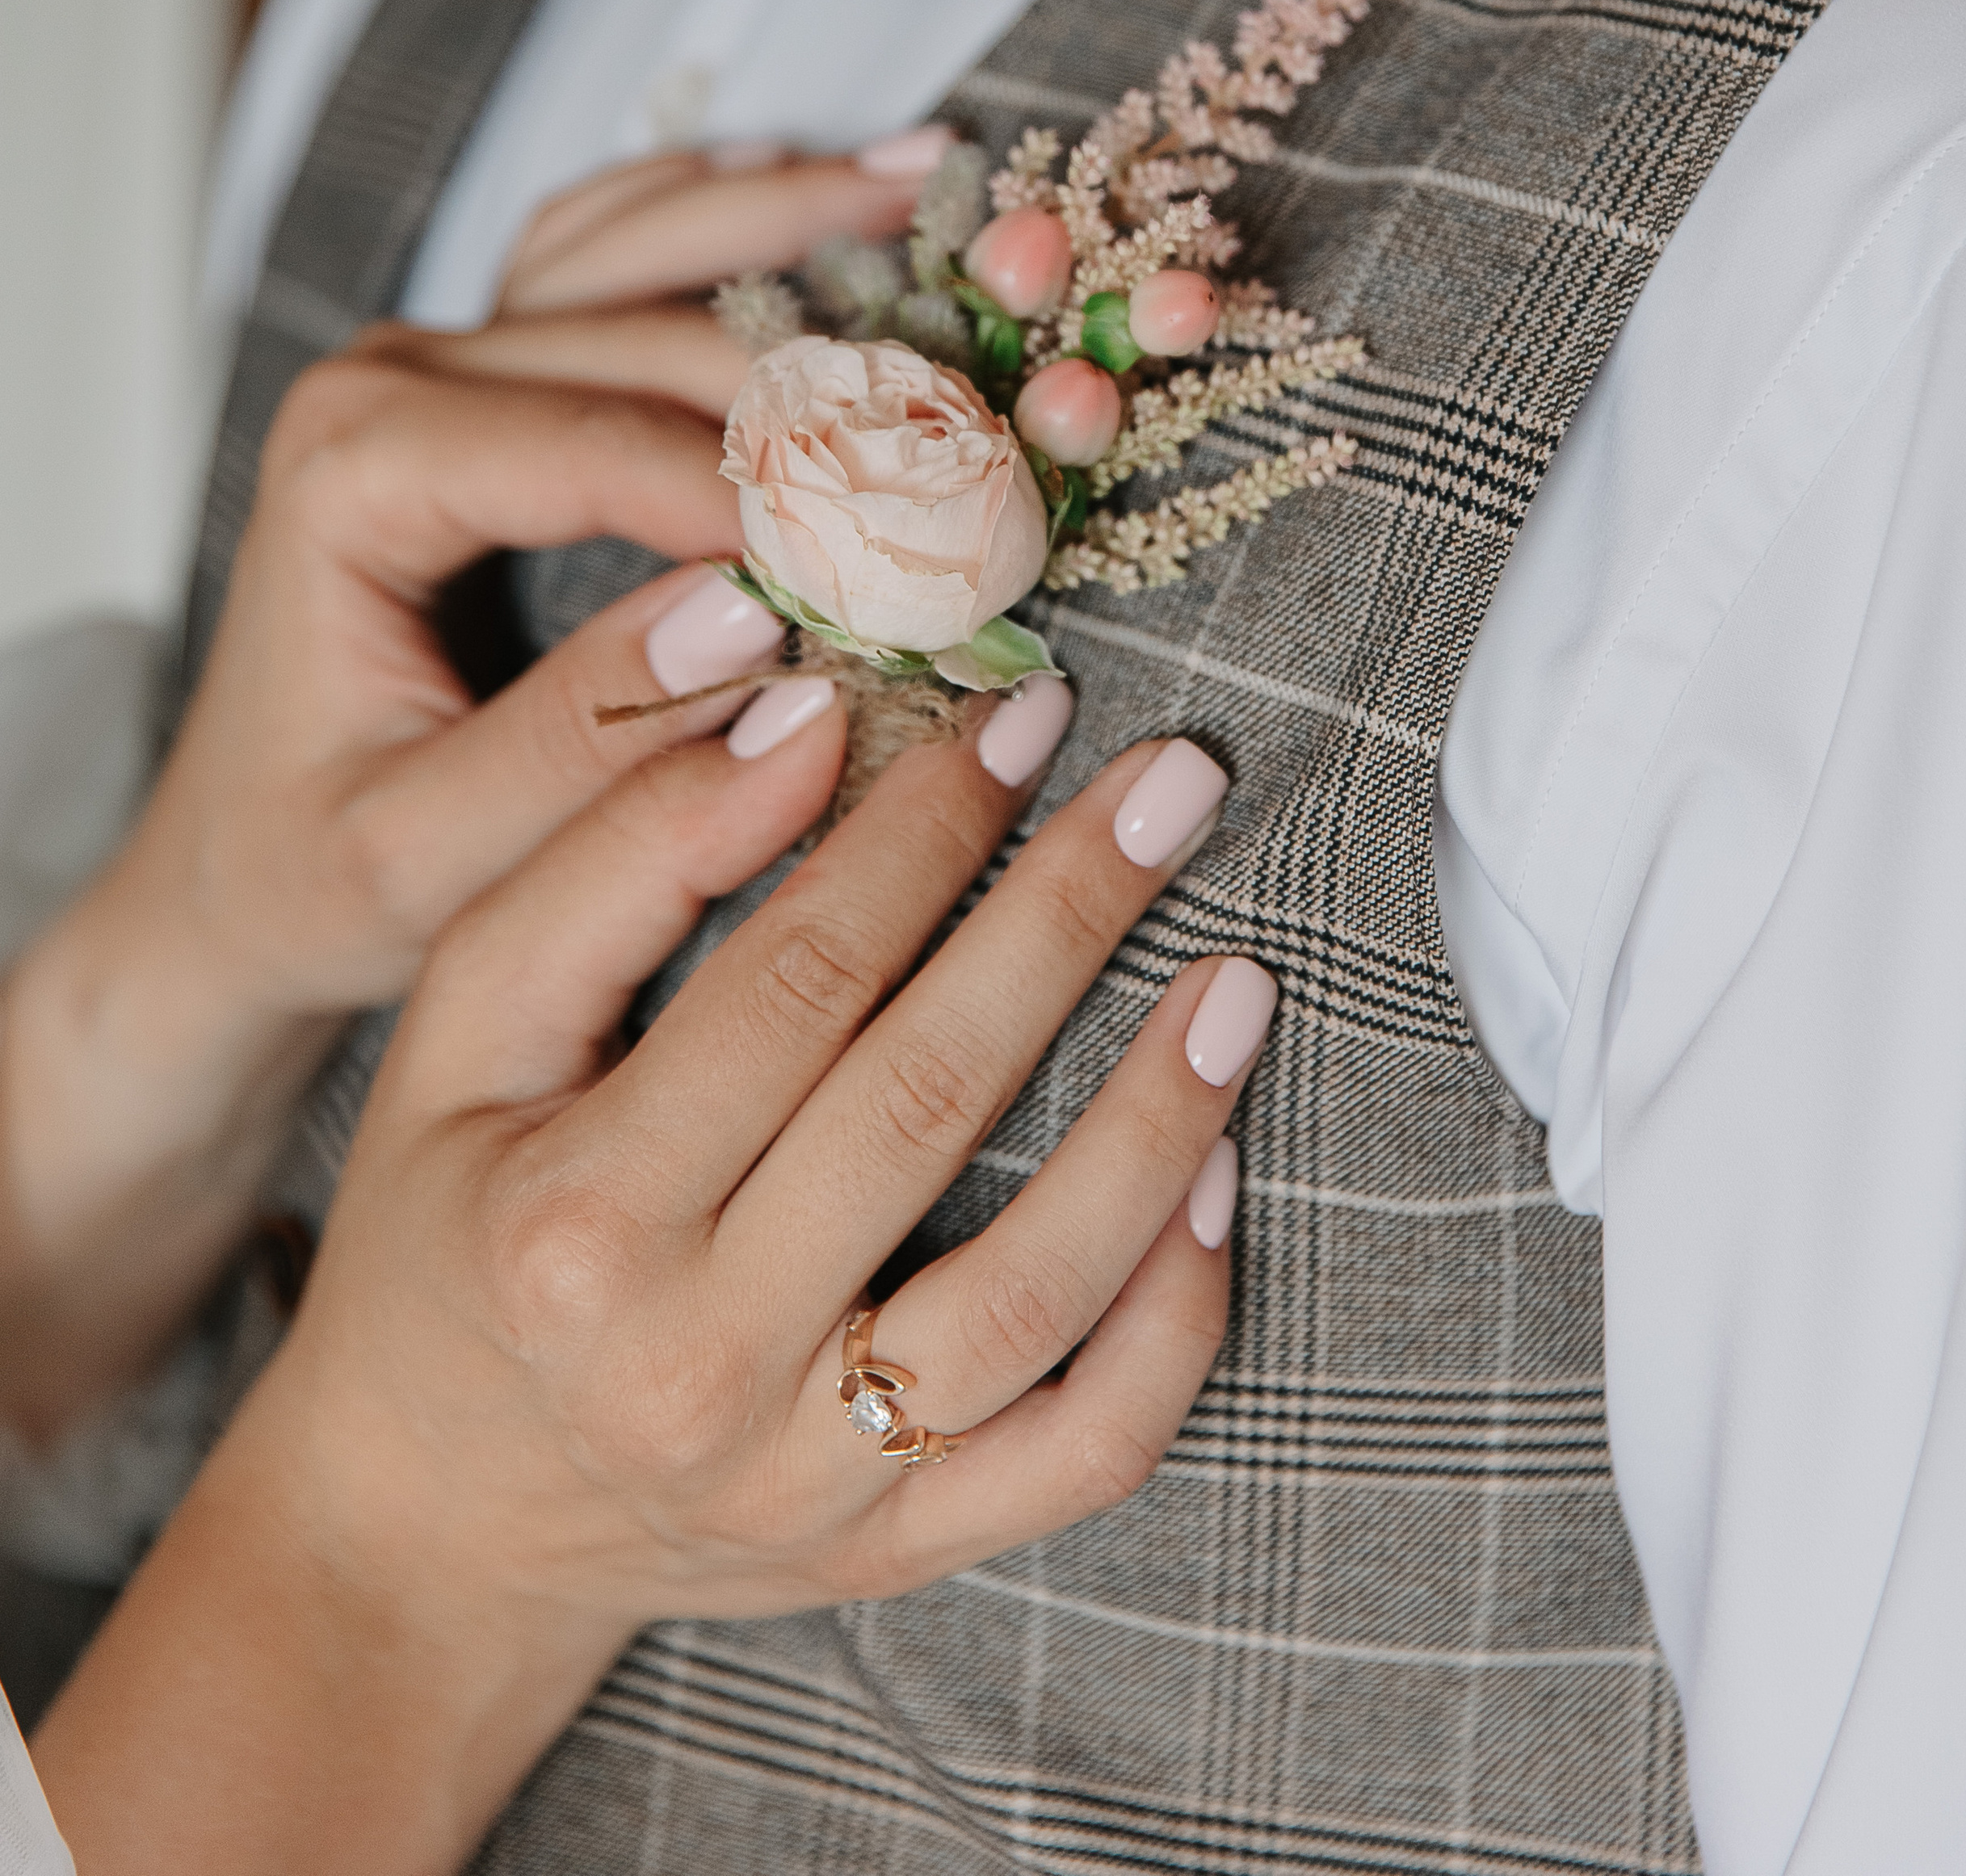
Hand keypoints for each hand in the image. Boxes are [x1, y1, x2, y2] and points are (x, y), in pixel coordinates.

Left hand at [0, 146, 923, 1434]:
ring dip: (791, 215)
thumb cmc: (310, 873)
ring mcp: (443, 355)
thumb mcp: (420, 862)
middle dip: (821, 376)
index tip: (906, 544)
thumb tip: (758, 629)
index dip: (760, 488)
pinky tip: (836, 183)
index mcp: (350, 470)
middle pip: (643, 333)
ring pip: (637, 243)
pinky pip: (619, 243)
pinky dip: (730, 207)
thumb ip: (579, 749)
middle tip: (981, 426)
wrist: (234, 866)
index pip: (592, 446)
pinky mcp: (492, 368)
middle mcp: (390, 375)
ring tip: (929, 184)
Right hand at [37, 696, 1261, 1875]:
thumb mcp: (463, 1030)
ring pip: (1036, 1291)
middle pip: (929, 1100)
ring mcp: (805, 1481)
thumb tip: (804, 719)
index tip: (1019, 712)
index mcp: (573, 1218)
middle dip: (1068, 914)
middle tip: (1172, 780)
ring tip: (1241, 973)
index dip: (923, 828)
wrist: (426, 1524)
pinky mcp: (891, 1550)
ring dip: (1157, 1116)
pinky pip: (1084, 1449)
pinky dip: (1174, 1319)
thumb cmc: (448, 1226)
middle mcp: (691, 1365)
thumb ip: (614, 863)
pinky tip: (1220, 1176)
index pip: (796, 980)